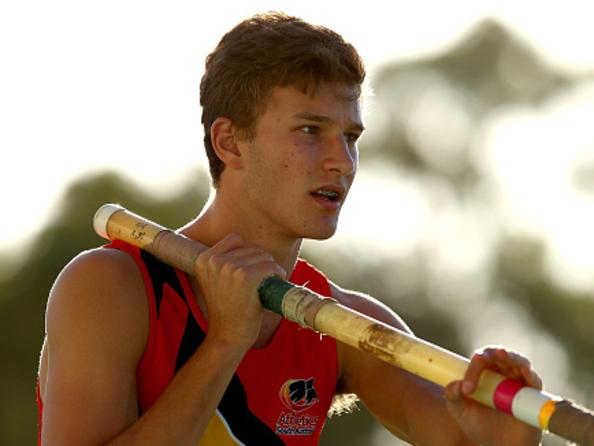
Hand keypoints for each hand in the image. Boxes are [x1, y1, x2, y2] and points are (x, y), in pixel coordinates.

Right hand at [195, 234, 285, 349]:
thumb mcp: (215, 282)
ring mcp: (230, 267)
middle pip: (251, 248)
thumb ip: (224, 263)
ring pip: (263, 256)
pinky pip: (270, 266)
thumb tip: (250, 247)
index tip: (249, 270)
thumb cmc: (226, 311)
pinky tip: (273, 285)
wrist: (226, 336)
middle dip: (261, 262)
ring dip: (270, 269)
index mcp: (204, 259)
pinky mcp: (245, 276)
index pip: (235, 239)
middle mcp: (215, 260)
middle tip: (260, 282)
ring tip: (265, 285)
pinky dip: (277, 274)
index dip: (247, 253)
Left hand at [444, 346, 542, 445]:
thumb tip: (455, 385)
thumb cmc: (479, 425)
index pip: (478, 360)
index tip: (467, 389)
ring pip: (517, 361)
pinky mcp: (534, 395)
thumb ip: (452, 396)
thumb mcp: (460, 411)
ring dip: (510, 356)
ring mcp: (519, 382)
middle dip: (488, 354)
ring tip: (501, 354)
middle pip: (497, 354)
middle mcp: (502, 373)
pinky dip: (530, 373)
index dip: (472, 367)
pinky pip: (535, 380)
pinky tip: (524, 371)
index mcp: (483, 373)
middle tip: (478, 359)